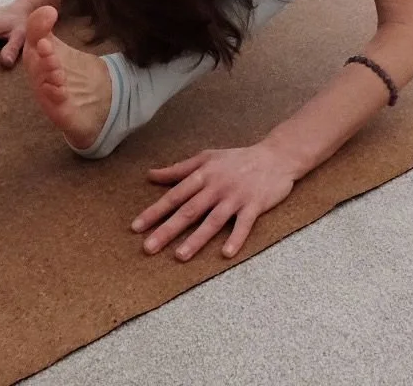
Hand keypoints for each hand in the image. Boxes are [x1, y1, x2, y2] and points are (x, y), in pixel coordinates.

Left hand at [131, 145, 296, 260]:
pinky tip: (225, 254)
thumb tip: (150, 175)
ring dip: (196, 239)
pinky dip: (236, 238)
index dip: (154, 211)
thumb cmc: (238, 159)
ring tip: (180, 256)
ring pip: (213, 221)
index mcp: (204, 175)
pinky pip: (244, 224)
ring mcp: (236, 197)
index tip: (136, 227)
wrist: (276, 156)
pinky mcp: (254, 205)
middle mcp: (217, 186)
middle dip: (167, 230)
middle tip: (148, 248)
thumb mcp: (207, 157)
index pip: (174, 195)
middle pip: (189, 211)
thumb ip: (179, 169)